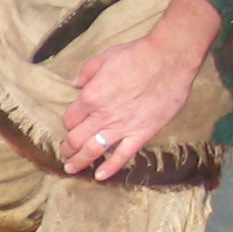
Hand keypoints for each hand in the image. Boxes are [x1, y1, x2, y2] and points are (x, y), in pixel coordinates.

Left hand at [58, 40, 197, 178]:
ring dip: (79, 161)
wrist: (168, 59)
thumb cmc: (137, 55)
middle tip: (64, 154)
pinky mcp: (142, 133)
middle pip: (76, 138)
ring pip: (93, 150)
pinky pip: (122, 156)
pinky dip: (110, 168)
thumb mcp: (104, 57)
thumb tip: (75, 84)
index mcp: (90, 97)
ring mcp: (122, 127)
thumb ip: (86, 72)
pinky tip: (100, 176)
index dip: (68, 124)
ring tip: (71, 168)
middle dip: (67, 148)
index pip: (70, 118)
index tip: (71, 127)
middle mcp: (102, 116)